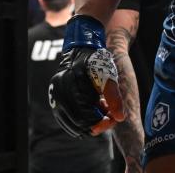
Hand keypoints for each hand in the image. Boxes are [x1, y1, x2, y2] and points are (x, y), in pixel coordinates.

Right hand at [49, 16, 124, 137]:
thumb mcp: (108, 75)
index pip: (84, 116)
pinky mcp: (54, 101)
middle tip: (110, 116)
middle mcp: (59, 92)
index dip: (101, 122)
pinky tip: (93, 111)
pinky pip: (66, 121)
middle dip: (97, 124)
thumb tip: (120, 118)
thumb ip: (114, 96)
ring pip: (72, 124)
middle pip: (78, 123)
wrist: (81, 50)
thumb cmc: (97, 61)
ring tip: (102, 111)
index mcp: (72, 84)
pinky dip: (81, 122)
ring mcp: (54, 97)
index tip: (114, 119)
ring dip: (89, 124)